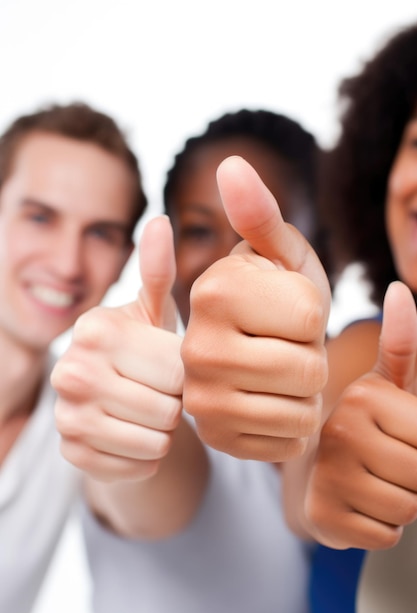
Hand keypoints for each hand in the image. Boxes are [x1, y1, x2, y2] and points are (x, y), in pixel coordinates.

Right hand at [51, 216, 182, 481]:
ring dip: (165, 431)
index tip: (176, 365)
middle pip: (167, 408)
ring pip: (155, 442)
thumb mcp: (154, 309)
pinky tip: (138, 433)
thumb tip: (161, 220)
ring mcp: (65, 416)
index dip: (189, 373)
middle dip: (177, 404)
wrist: (117, 397)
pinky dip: (148, 456)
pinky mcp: (71, 454)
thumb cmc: (145, 347)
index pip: (177, 371)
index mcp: (94, 330)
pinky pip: (138, 467)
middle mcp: (69, 371)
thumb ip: (158, 270)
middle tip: (165, 392)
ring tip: (154, 410)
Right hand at [181, 156, 330, 461]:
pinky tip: (273, 405)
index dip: (315, 315)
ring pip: (302, 411)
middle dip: (312, 356)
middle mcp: (196, 347)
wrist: (253, 360)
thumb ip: (260, 213)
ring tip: (280, 375)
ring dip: (307, 393)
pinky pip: (289, 441)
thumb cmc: (277, 301)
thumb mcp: (279, 256)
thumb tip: (231, 163)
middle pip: (307, 368)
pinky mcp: (216, 439)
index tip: (287, 312)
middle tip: (284, 346)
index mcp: (213, 292)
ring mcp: (200, 400)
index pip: (311, 316)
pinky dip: (295, 426)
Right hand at [305, 281, 416, 548]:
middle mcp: (339, 432)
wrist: (321, 469)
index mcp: (363, 397)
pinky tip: (359, 503)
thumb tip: (401, 291)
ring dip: (400, 502)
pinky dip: (381, 527)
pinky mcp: (320, 514)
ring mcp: (326, 476)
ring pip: (405, 510)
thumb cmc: (368, 425)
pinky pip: (384, 535)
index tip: (398, 435)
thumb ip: (404, 344)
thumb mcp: (392, 385)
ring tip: (374, 479)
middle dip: (416, 477)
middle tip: (389, 461)